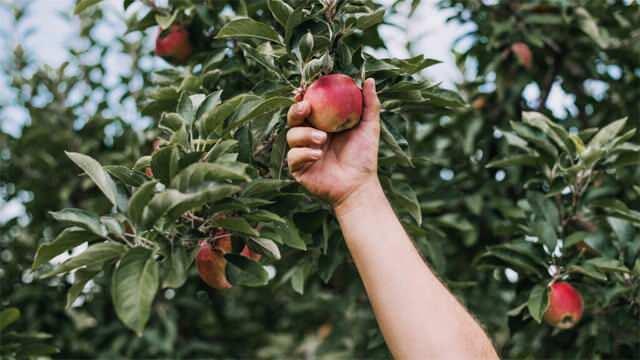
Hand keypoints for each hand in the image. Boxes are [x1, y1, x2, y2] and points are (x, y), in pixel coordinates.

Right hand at [286, 78, 380, 207]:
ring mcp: (302, 151)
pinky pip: (293, 156)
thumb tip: (368, 79)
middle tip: (306, 107)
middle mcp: (309, 135)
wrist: (359, 185)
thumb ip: (369, 104)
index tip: (305, 88)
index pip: (308, 106)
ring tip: (322, 139)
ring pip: (291, 135)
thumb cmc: (365, 156)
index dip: (303, 96)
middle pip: (293, 118)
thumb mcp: (369, 127)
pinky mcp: (298, 168)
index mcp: (322, 123)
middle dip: (295, 110)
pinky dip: (305, 153)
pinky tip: (318, 155)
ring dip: (305, 134)